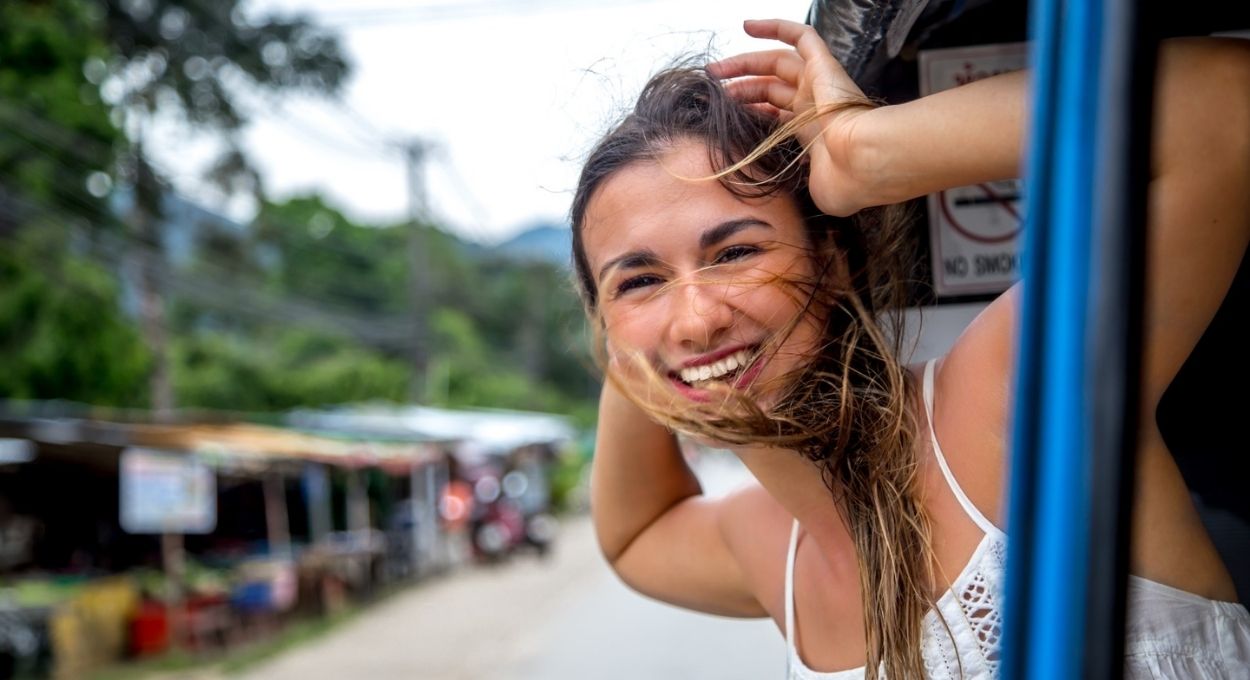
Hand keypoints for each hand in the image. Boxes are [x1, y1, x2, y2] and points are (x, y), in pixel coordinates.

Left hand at [709, 19, 874, 216]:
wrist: (863, 162)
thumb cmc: (841, 181)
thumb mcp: (810, 188)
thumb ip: (791, 182)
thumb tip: (770, 189)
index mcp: (812, 134)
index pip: (776, 114)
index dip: (751, 110)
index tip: (724, 114)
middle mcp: (815, 105)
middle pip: (769, 88)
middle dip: (740, 87)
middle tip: (712, 89)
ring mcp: (819, 84)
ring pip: (776, 62)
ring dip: (743, 62)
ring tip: (714, 69)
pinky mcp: (824, 65)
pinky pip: (801, 36)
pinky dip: (775, 27)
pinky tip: (747, 26)